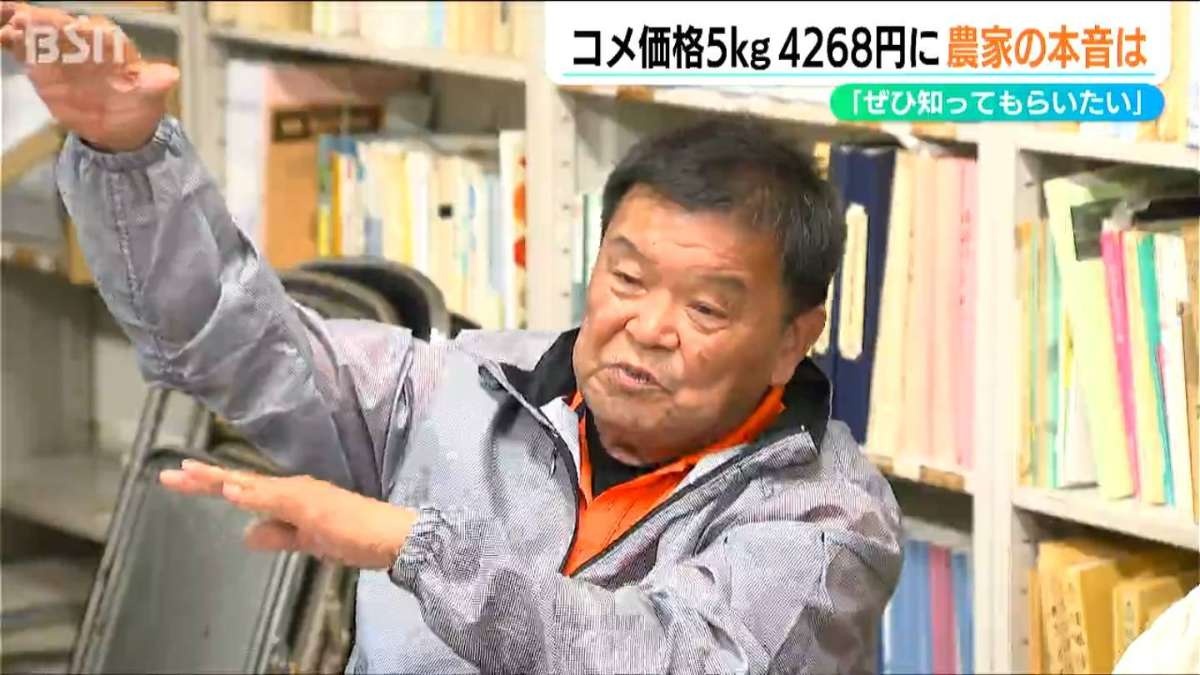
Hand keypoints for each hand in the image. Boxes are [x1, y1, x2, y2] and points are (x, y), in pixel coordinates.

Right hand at [0, 1, 176, 150]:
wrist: (120, 127)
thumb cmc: (138, 104)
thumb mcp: (151, 93)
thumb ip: (156, 82)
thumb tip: (170, 77)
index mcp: (110, 44)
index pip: (93, 31)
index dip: (80, 29)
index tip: (68, 27)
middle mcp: (82, 42)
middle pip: (60, 27)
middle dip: (44, 24)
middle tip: (25, 23)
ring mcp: (59, 53)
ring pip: (37, 33)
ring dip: (21, 30)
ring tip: (9, 31)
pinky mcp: (42, 67)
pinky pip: (24, 49)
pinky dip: (12, 42)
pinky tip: (2, 37)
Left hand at [160, 459, 416, 569]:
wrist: (391, 536)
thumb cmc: (356, 536)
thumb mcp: (309, 541)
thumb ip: (279, 536)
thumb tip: (246, 534)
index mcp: (289, 497)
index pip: (241, 489)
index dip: (210, 483)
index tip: (178, 477)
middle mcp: (292, 490)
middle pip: (240, 482)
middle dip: (204, 479)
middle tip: (168, 475)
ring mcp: (302, 496)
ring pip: (253, 485)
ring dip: (222, 480)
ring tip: (191, 474)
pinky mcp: (313, 506)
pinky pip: (278, 500)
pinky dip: (254, 495)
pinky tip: (234, 492)